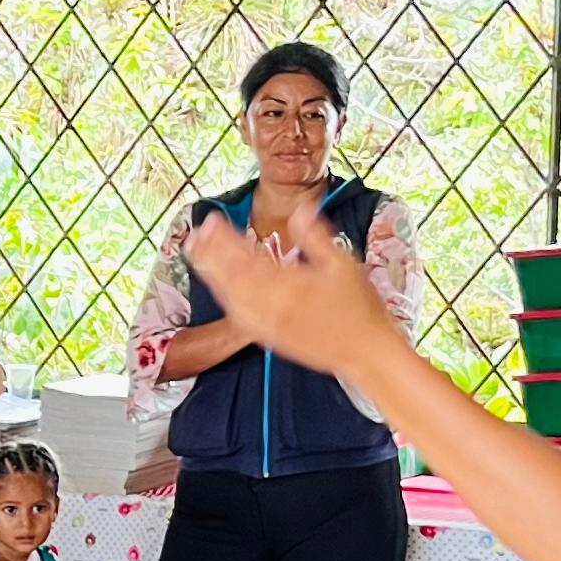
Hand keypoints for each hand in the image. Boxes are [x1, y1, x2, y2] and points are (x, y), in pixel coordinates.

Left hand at [184, 213, 397, 381]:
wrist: (364, 352)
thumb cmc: (359, 307)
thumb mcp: (342, 262)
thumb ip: (315, 235)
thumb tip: (301, 209)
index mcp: (287, 281)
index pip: (246, 254)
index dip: (224, 236)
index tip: (212, 220)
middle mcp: (271, 303)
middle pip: (229, 275)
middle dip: (209, 252)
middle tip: (195, 234)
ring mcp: (267, 322)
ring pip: (229, 295)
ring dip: (211, 273)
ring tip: (199, 255)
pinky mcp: (268, 337)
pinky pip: (238, 315)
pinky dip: (224, 297)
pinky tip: (220, 287)